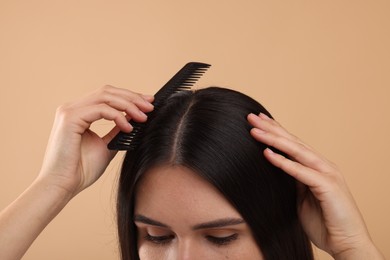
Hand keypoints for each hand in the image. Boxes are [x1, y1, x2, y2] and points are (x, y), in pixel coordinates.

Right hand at [38, 85, 153, 196]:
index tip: (148, 103)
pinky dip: (118, 116)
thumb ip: (117, 131)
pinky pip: (100, 109)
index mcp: (79, 113)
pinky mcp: (70, 118)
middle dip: (132, 97)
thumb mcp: (106, 146)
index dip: (129, 96)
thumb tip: (133, 119)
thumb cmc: (81, 171)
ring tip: (143, 117)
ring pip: (105, 96)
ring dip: (128, 105)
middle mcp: (72, 108)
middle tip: (150, 106)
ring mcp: (69, 111)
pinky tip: (128, 127)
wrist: (63, 186)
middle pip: (107, 91)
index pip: (107, 96)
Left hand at [248, 113, 383, 259]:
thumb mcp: (303, 196)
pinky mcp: (328, 186)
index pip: (292, 144)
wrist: (347, 243)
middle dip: (271, 128)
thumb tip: (279, 167)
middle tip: (251, 117)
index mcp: (316, 167)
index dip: (275, 131)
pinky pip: (301, 172)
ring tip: (255, 130)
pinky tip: (268, 153)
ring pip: (296, 151)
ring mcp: (327, 174)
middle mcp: (322, 165)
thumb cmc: (325, 222)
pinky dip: (284, 162)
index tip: (258, 121)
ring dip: (274, 139)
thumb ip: (294, 180)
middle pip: (292, 142)